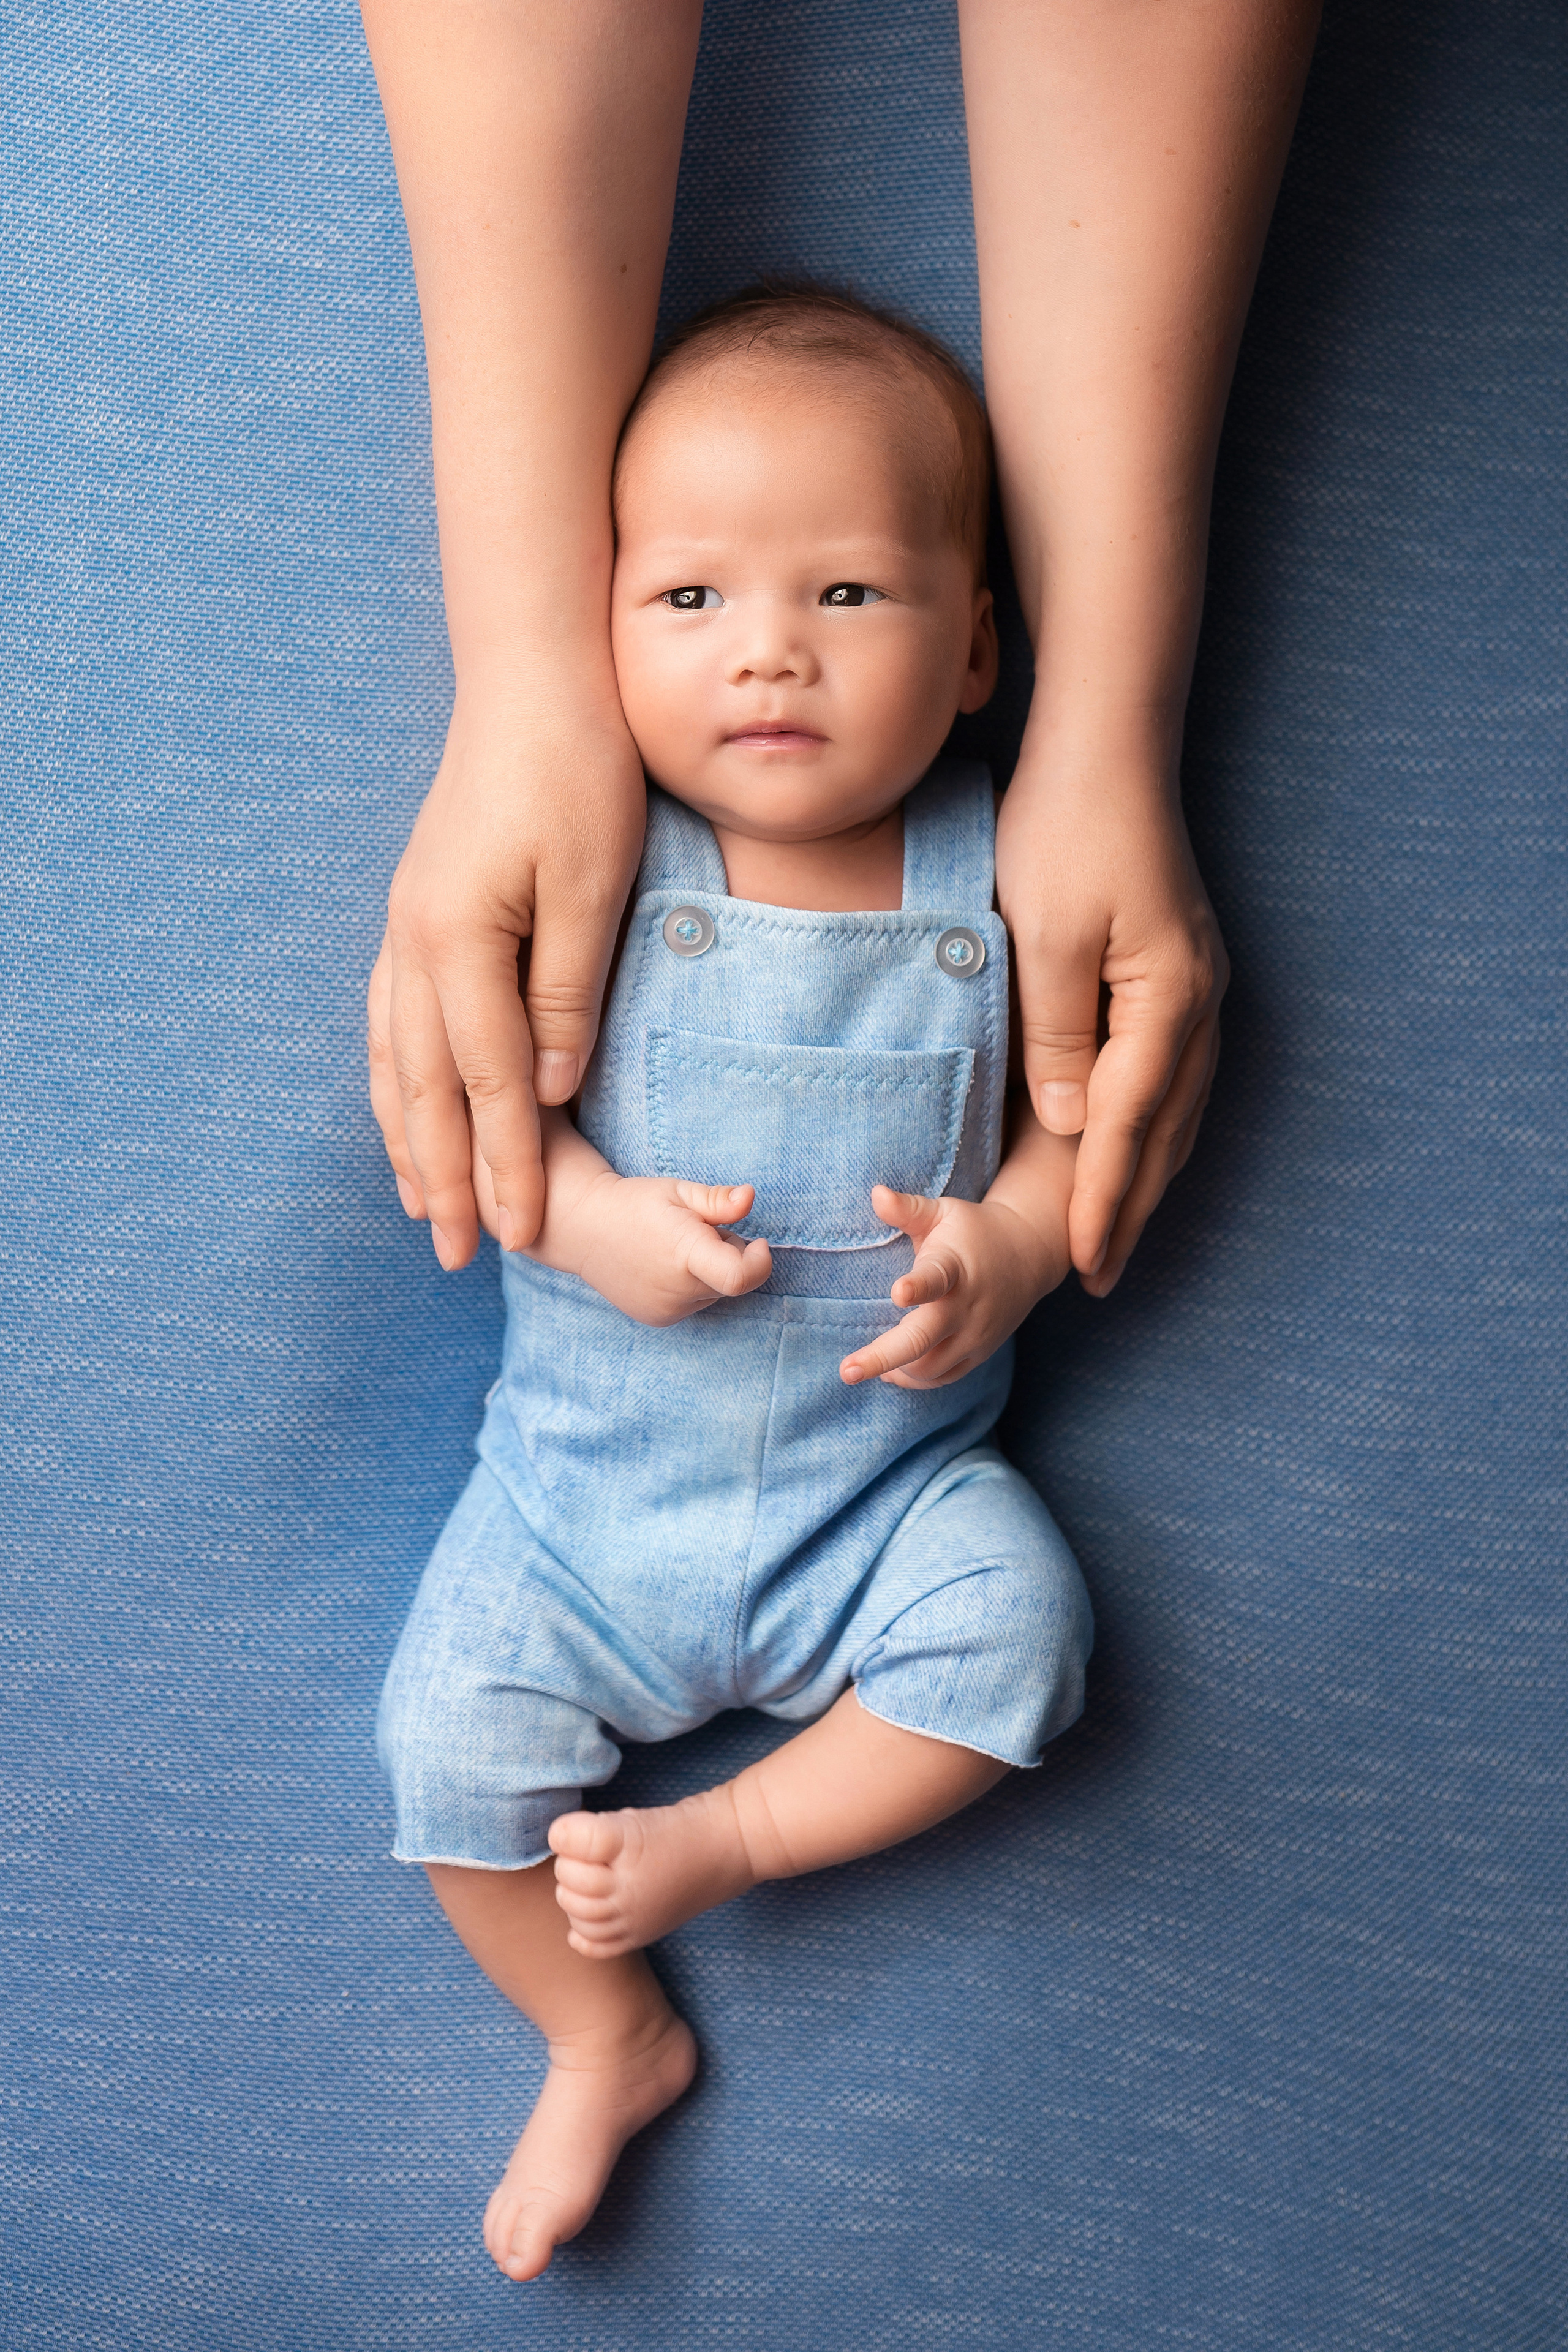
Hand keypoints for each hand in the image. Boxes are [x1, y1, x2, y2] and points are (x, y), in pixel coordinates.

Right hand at [367, 680, 645, 1272]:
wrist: (532, 679)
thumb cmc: (576, 772)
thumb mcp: (592, 885)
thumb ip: (568, 991)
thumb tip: (554, 1086)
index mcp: (459, 940)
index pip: (488, 1082)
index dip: (507, 1164)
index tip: (520, 1234)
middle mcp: (415, 942)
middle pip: (425, 1088)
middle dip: (445, 1178)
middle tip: (460, 1254)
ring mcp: (405, 926)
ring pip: (394, 1060)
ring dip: (408, 1139)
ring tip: (421, 1205)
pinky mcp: (416, 911)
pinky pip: (388, 1018)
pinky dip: (393, 1078)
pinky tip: (401, 1106)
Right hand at [555, 1171, 771, 1327]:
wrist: (585, 1229)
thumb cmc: (635, 1203)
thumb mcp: (678, 1191)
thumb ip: (718, 1200)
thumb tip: (750, 1197)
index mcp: (685, 1252)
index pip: (740, 1277)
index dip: (760, 1262)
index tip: (758, 1242)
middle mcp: (677, 1289)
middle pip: (733, 1280)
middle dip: (728, 1254)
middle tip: (698, 1231)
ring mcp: (667, 1309)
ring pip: (715, 1292)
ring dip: (708, 1271)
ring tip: (674, 1248)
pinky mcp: (660, 1319)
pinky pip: (695, 1303)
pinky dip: (691, 1285)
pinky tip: (663, 1266)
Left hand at [839, 1185, 1066, 1389]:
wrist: (1029, 1255)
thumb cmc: (972, 1230)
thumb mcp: (943, 1212)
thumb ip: (908, 1209)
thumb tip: (875, 1193)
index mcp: (955, 1267)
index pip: (936, 1278)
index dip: (917, 1287)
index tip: (897, 1292)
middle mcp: (966, 1306)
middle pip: (924, 1340)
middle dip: (883, 1357)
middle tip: (847, 1370)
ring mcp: (975, 1334)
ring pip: (930, 1367)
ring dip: (895, 1370)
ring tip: (860, 1366)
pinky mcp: (979, 1352)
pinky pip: (944, 1377)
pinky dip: (916, 1379)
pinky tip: (892, 1372)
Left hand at [996, 736, 1226, 1298]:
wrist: (1106, 747)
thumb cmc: (1066, 829)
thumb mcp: (1044, 936)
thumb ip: (1056, 1036)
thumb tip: (1063, 1125)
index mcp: (1167, 1000)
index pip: (1128, 1125)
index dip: (1103, 1200)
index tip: (1084, 1263)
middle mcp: (1196, 1003)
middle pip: (1166, 1131)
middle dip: (1131, 1208)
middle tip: (1099, 1277)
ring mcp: (1195, 989)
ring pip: (1176, 1109)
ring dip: (1145, 1174)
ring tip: (1113, 1235)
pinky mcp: (1178, 974)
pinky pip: (1170, 1075)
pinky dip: (1148, 1126)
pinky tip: (1125, 1149)